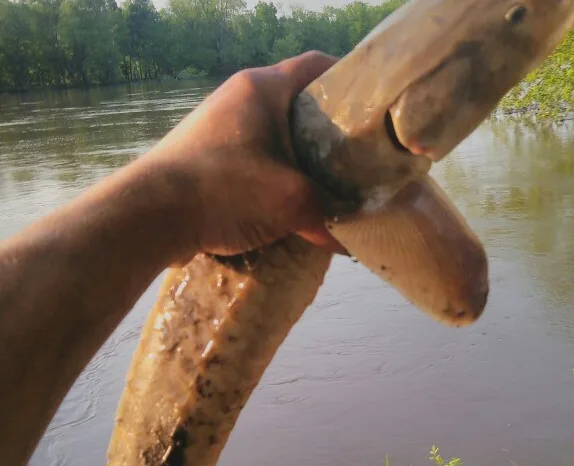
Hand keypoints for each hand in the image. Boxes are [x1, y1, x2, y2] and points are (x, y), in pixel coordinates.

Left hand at [146, 51, 341, 256]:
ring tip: (328, 187)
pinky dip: (277, 177)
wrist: (151, 214)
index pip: (317, 65)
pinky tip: (291, 206)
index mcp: (263, 88)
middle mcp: (240, 98)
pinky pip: (256, 160)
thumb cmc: (225, 189)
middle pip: (300, 105)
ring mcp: (221, 127)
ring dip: (302, 161)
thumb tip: (350, 242)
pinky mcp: (208, 156)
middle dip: (330, 132)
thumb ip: (328, 216)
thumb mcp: (291, 202)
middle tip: (357, 159)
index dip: (350, 80)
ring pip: (277, 137)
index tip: (372, 107)